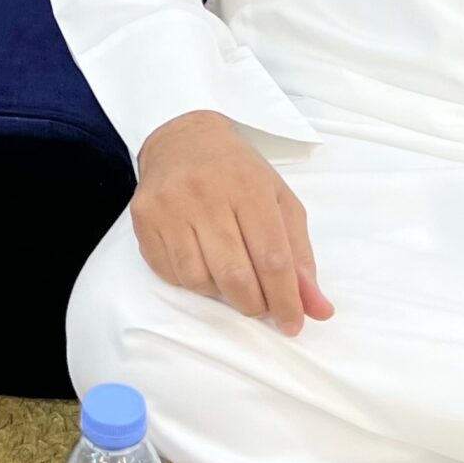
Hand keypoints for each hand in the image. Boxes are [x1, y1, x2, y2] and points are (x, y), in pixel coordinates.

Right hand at [132, 110, 334, 335]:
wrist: (183, 139)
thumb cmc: (238, 174)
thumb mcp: (279, 202)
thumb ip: (300, 256)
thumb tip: (319, 310)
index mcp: (249, 186)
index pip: (272, 257)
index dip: (285, 299)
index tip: (293, 323)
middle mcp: (206, 192)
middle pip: (235, 275)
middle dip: (254, 305)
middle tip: (262, 308)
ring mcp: (170, 205)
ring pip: (199, 279)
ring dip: (221, 294)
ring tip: (230, 277)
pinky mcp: (144, 217)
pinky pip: (170, 273)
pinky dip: (191, 282)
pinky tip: (201, 262)